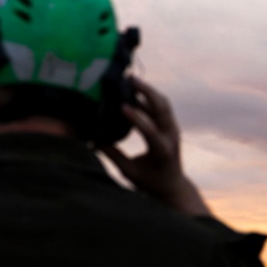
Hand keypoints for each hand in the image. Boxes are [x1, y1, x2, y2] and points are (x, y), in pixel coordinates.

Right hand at [99, 77, 211, 216]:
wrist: (172, 185)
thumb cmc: (149, 182)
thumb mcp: (129, 172)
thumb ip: (113, 155)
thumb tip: (92, 140)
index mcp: (161, 150)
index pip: (150, 130)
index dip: (136, 117)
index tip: (122, 106)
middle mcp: (171, 136)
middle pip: (162, 108)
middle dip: (147, 91)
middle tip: (130, 80)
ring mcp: (173, 129)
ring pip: (164, 104)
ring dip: (149, 91)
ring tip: (132, 81)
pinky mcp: (171, 126)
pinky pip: (162, 108)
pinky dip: (150, 98)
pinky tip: (136, 92)